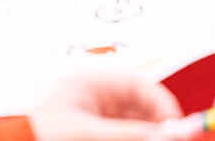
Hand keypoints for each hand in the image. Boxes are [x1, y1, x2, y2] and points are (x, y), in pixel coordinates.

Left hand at [29, 72, 182, 140]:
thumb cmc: (39, 131)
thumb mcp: (86, 131)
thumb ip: (128, 133)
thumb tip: (162, 134)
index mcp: (96, 81)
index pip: (141, 84)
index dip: (163, 105)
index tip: (175, 127)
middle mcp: (101, 96)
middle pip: (143, 107)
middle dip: (157, 125)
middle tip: (171, 140)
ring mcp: (101, 117)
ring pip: (138, 123)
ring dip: (148, 133)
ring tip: (156, 140)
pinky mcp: (99, 132)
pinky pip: (126, 133)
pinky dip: (137, 137)